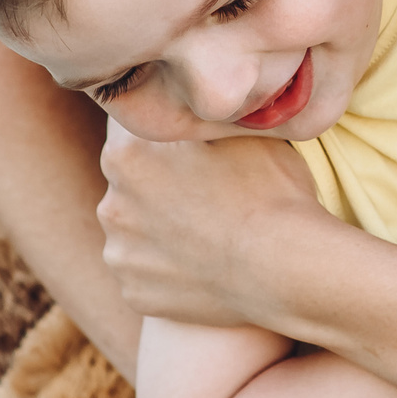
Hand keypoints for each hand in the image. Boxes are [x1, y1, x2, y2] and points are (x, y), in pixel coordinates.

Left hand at [96, 125, 326, 326]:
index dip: (167, 139)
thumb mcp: (234, 130)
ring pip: (137, 231)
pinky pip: (148, 274)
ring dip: (162, 229)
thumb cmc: (269, 190)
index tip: (195, 150)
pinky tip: (205, 265)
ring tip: (210, 232)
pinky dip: (169, 270)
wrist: (285, 267)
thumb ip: (195, 116)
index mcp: (124, 154)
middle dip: (160, 184)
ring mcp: (121, 254)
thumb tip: (188, 104)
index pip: (132, 132)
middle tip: (210, 193)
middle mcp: (111, 204)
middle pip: (132, 185)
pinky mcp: (135, 293)